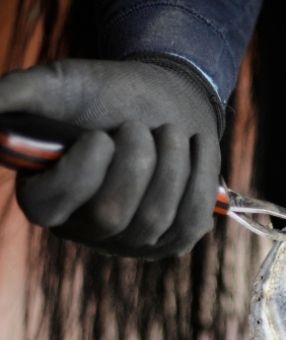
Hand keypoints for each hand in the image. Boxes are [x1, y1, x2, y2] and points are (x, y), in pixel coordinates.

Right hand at [0, 56, 221, 257]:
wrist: (166, 99)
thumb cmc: (106, 95)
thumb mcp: (59, 85)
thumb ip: (18, 95)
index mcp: (46, 196)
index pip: (49, 206)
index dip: (80, 172)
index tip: (100, 136)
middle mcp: (87, 229)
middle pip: (111, 216)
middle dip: (135, 162)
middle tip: (139, 127)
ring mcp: (134, 241)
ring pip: (156, 219)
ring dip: (171, 164)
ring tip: (171, 131)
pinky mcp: (175, 239)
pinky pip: (193, 219)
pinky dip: (201, 175)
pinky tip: (195, 146)